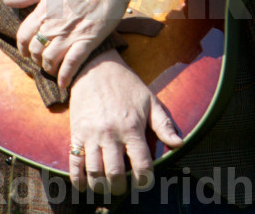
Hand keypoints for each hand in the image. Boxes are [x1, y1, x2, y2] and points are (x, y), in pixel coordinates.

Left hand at [4, 0, 135, 87]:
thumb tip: (7, 0)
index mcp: (43, 10)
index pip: (23, 36)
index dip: (22, 47)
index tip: (26, 51)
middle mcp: (53, 24)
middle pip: (35, 50)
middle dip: (36, 59)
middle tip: (41, 60)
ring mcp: (70, 34)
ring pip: (50, 60)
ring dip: (49, 68)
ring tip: (53, 69)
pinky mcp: (88, 40)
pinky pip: (72, 64)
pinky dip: (65, 76)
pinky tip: (63, 83)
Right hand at [66, 51, 182, 194]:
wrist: (95, 67)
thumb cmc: (126, 85)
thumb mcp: (150, 100)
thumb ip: (164, 124)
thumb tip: (180, 144)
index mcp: (132, 127)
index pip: (141, 165)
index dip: (145, 180)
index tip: (144, 181)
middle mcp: (111, 134)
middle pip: (115, 174)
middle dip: (121, 187)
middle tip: (124, 187)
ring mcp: (91, 134)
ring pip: (94, 172)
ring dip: (100, 186)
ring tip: (106, 187)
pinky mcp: (76, 133)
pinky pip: (74, 162)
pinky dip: (78, 179)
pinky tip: (83, 186)